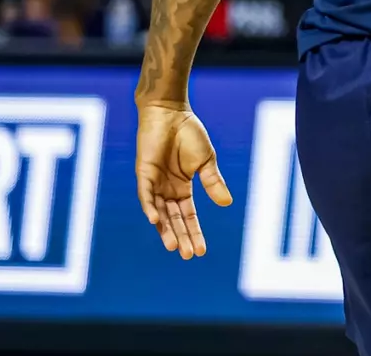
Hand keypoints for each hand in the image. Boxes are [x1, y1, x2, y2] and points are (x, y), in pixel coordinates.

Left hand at [134, 102, 232, 259]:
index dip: (195, 232)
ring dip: (165, 229)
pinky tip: (155, 220)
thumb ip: (213, 182)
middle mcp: (167, 190)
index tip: (202, 250)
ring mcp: (154, 184)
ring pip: (160, 213)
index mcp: (183, 188)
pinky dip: (149, 207)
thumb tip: (227, 204)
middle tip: (189, 255)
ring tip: (174, 246)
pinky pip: (146, 195)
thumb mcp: (206, 161)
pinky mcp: (144, 174)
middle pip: (175, 219)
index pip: (189, 216)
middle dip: (182, 237)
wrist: (171, 114)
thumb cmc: (189, 134)